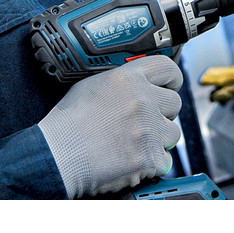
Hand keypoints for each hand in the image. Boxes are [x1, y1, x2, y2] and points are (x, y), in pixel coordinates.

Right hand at [38, 56, 182, 197]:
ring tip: (134, 143)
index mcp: (129, 79)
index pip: (168, 68)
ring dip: (159, 139)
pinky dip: (151, 163)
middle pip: (175, 103)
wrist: (59, 154)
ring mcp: (148, 129)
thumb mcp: (93, 85)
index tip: (171, 86)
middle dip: (164, 113)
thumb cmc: (68, 122)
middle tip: (146, 122)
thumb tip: (139, 85)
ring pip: (173, 133)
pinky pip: (164, 160)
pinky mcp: (149, 157)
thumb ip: (122, 83)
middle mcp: (143, 100)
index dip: (173, 79)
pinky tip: (131, 160)